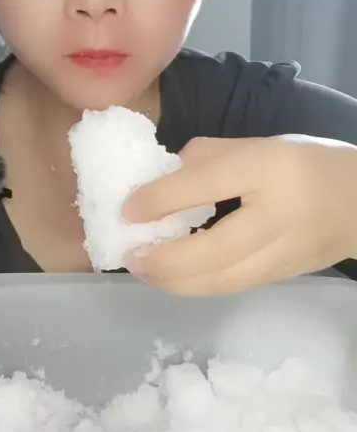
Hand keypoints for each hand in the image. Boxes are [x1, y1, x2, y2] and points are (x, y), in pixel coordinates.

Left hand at [123, 135, 356, 295]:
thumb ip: (210, 156)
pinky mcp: (281, 278)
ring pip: (222, 281)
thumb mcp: (259, 144)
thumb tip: (164, 179)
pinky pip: (232, 286)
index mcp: (269, 168)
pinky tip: (173, 277)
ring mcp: (282, 254)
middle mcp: (276, 216)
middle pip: (213, 250)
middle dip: (164, 260)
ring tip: (143, 271)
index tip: (127, 209)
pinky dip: (196, 285)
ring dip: (174, 282)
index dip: (161, 199)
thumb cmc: (304, 165)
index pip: (208, 183)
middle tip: (129, 256)